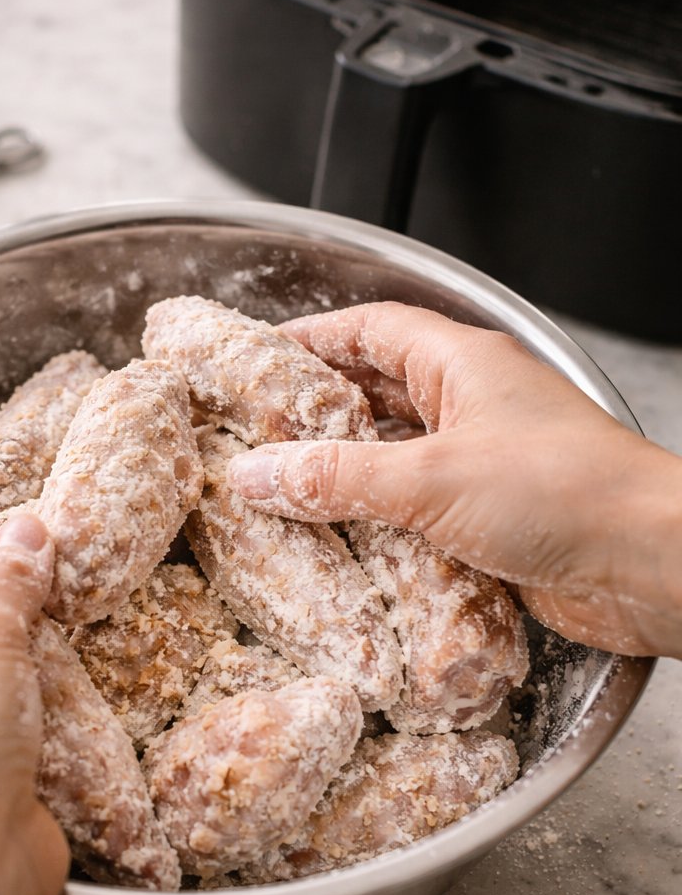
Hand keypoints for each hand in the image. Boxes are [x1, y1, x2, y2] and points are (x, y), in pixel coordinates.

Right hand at [227, 302, 681, 658]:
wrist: (651, 564)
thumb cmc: (566, 493)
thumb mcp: (430, 478)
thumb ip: (336, 477)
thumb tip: (256, 475)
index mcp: (463, 364)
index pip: (370, 330)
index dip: (311, 338)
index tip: (255, 357)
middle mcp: (472, 408)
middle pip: (376, 395)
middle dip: (315, 415)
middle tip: (252, 437)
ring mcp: (484, 465)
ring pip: (394, 461)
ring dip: (344, 479)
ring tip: (280, 498)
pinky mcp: (491, 523)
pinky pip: (417, 518)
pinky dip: (378, 531)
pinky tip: (339, 553)